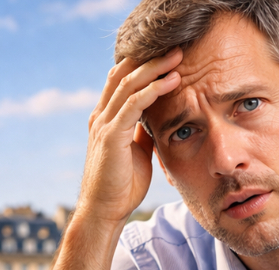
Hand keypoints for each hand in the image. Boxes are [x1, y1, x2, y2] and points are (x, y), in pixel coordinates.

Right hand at [78, 50, 182, 225]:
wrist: (104, 211)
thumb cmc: (121, 186)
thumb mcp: (136, 152)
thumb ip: (141, 132)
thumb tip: (156, 118)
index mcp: (105, 118)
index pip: (122, 81)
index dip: (143, 65)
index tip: (169, 56)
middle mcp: (101, 116)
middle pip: (123, 75)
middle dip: (150, 59)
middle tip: (177, 48)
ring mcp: (103, 124)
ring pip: (128, 84)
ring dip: (155, 68)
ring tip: (178, 58)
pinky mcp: (111, 136)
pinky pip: (132, 104)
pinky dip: (152, 90)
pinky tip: (170, 81)